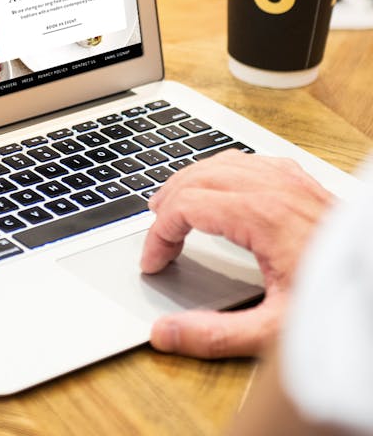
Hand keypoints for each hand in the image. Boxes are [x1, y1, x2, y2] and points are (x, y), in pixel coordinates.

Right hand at [140, 150, 332, 357]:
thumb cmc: (341, 304)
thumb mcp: (276, 332)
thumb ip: (215, 334)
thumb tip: (165, 333)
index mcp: (262, 216)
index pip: (186, 206)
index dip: (159, 234)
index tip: (154, 262)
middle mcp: (274, 189)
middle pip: (196, 177)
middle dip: (167, 205)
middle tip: (156, 235)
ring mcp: (290, 182)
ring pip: (220, 163)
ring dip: (190, 182)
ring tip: (173, 205)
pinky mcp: (302, 184)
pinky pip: (249, 161)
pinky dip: (221, 172)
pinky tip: (220, 189)